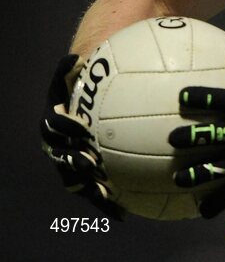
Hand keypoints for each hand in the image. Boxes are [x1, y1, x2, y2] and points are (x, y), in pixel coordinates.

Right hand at [40, 54, 124, 220]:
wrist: (83, 102)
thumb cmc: (81, 85)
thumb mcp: (73, 74)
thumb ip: (70, 69)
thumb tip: (74, 58)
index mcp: (55, 122)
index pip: (55, 126)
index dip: (65, 128)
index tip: (80, 128)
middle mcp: (59, 145)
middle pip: (63, 156)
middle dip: (75, 161)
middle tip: (90, 164)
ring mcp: (71, 162)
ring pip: (76, 179)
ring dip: (88, 187)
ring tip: (105, 193)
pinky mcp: (87, 176)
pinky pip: (95, 190)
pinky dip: (106, 202)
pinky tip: (125, 211)